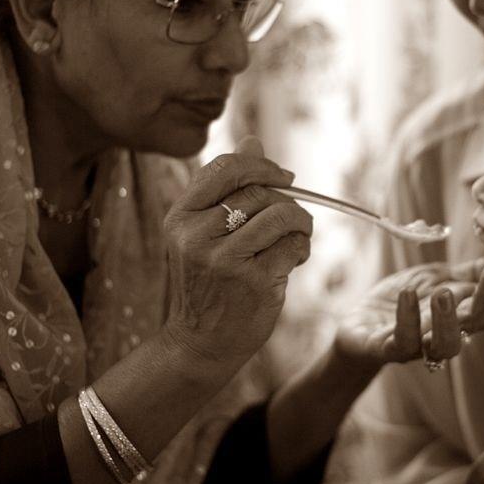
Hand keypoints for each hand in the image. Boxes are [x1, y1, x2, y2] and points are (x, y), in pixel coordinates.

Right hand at [162, 137, 312, 369]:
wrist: (201, 343)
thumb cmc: (209, 283)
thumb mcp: (205, 233)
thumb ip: (228, 188)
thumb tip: (253, 139)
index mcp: (180, 217)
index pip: (225, 167)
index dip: (262, 166)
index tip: (284, 178)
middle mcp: (197, 235)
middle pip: (259, 192)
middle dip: (287, 201)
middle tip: (293, 220)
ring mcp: (224, 259)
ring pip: (281, 215)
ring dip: (300, 223)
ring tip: (298, 237)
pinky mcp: (253, 281)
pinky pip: (294, 245)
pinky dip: (302, 248)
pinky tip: (294, 261)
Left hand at [334, 261, 483, 369]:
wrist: (357, 327)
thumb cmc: (403, 302)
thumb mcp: (437, 280)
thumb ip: (468, 275)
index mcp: (459, 318)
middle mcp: (443, 336)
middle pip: (475, 327)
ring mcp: (416, 346)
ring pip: (443, 346)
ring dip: (448, 320)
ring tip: (444, 293)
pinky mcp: (385, 350)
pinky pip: (399, 341)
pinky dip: (406, 318)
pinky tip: (408, 294)